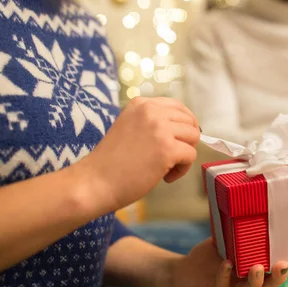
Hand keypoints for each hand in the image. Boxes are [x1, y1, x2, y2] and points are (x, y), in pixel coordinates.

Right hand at [81, 97, 199, 209]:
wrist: (94, 182)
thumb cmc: (112, 161)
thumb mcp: (130, 127)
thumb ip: (152, 122)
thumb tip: (184, 127)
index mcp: (141, 104)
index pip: (177, 106)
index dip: (185, 124)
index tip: (180, 139)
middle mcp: (151, 111)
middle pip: (189, 121)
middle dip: (186, 141)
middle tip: (171, 158)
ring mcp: (160, 129)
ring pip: (193, 137)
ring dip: (184, 155)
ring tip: (166, 168)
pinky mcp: (167, 149)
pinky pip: (191, 155)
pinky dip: (182, 170)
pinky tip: (165, 177)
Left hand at [170, 239, 287, 286]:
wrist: (184, 271)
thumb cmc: (210, 256)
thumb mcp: (226, 241)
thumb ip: (238, 232)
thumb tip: (252, 206)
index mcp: (251, 270)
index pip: (272, 271)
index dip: (283, 267)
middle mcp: (244, 282)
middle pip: (266, 285)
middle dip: (276, 277)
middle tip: (282, 265)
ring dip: (254, 280)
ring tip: (257, 267)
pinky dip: (224, 275)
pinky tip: (227, 264)